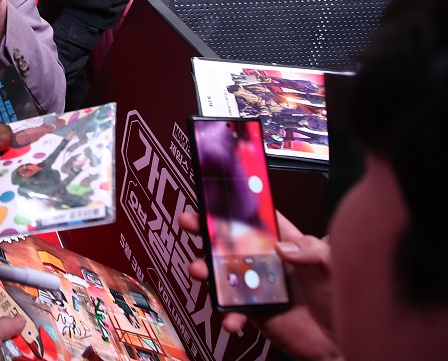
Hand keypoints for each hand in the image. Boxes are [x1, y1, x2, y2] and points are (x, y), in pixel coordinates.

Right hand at [180, 212, 339, 359]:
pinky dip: (228, 315)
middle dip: (206, 229)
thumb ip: (313, 251)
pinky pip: (233, 310)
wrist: (345, 341)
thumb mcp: (335, 264)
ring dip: (206, 270)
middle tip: (190, 221)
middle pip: (230, 240)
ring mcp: (257, 286)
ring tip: (199, 270)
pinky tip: (231, 319)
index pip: (259, 217)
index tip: (218, 193)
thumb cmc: (345, 298)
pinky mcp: (255, 311)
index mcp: (286, 243)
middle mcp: (266, 261)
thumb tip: (282, 248)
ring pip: (222, 273)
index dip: (239, 204)